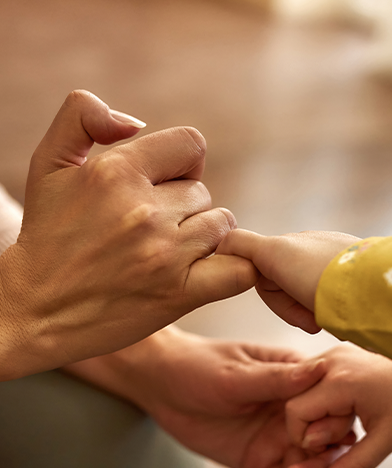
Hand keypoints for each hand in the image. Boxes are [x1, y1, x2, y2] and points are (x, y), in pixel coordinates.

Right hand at [0, 91, 256, 379]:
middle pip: (203, 192)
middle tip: (153, 230)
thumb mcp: (48, 163)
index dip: (183, 163)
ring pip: (222, 226)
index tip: (164, 185)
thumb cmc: (46, 236)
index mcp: (117, 171)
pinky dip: (234, 269)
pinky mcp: (180, 294)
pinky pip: (239, 271)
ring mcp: (166, 254)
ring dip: (204, 237)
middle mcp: (145, 211)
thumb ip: (82, 116)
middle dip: (184, 206)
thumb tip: (135, 121)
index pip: (191, 144)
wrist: (35, 310)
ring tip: (170, 253)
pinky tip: (208, 272)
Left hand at [65, 326, 329, 467]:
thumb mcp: (236, 374)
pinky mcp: (260, 459)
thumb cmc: (199, 366)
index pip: (331, 403)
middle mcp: (293, 410)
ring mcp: (278, 436)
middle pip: (326, 442)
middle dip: (320, 464)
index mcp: (295, 378)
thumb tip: (321, 369)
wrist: (162, 385)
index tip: (316, 441)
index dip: (332, 425)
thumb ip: (277, 379)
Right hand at [216, 229, 359, 332]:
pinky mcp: (356, 280)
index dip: (271, 294)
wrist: (374, 290)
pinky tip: (339, 318)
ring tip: (325, 321)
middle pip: (284, 287)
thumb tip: (221, 242)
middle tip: (310, 322)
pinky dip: (328, 313)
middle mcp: (316, 249)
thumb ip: (241, 244)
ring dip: (309, 313)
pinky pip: (330, 301)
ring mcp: (337, 264)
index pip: (264, 270)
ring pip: (305, 298)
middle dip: (292, 308)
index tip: (285, 303)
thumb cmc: (320, 274)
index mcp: (297, 241)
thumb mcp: (273, 253)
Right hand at [273, 343, 391, 467]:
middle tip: (343, 433)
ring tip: (347, 417)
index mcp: (342, 381)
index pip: (296, 412)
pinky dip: (321, 398)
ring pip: (300, 389)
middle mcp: (330, 360)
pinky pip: (311, 380)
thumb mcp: (388, 438)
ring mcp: (332, 353)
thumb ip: (356, 463)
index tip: (331, 447)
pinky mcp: (335, 353)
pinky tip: (344, 405)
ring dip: (316, 410)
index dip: (305, 438)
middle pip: (295, 400)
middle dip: (312, 425)